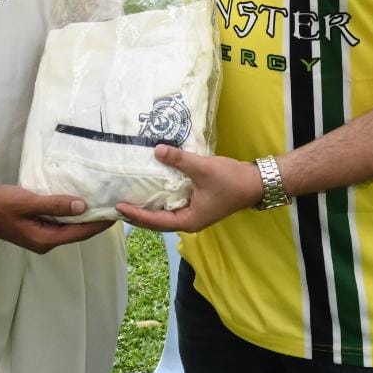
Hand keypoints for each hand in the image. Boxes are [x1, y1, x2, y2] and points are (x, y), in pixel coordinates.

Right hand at [0, 177, 115, 253]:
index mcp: (45, 240)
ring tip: (99, 201)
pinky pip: (56, 222)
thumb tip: (83, 207)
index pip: (80, 233)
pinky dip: (68, 213)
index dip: (100, 223)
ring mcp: (37, 235)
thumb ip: (55, 205)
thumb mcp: (28, 202)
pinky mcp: (32, 227)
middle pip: (76, 232)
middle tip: (113, 205)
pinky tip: (73, 201)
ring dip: (82, 216)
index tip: (117, 213)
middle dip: (95, 220)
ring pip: (67, 227)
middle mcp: (44, 242)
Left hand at [115, 145, 265, 232]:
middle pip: (157, 221)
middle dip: (138, 214)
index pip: (156, 221)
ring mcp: (193, 214)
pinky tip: (151, 189)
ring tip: (129, 198)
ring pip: (165, 214)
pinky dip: (161, 199)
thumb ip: (179, 160)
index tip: (119, 206)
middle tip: (117, 204)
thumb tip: (157, 150)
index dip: (136, 214)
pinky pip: (173, 206)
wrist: (254, 182)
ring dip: (148, 208)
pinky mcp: (197, 205)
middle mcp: (189, 221)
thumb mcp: (203, 168)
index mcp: (189, 220)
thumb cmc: (230, 180)